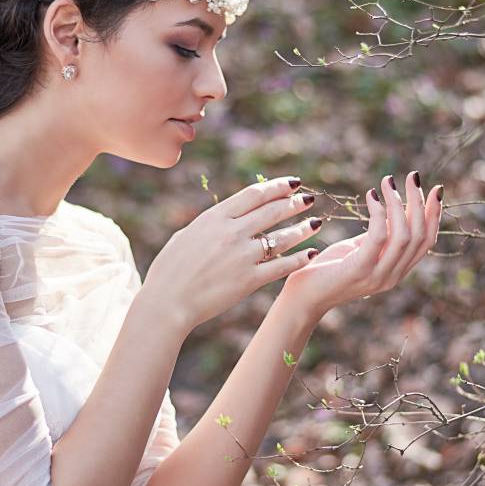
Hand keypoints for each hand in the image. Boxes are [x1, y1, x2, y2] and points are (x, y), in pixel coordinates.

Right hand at [144, 175, 323, 332]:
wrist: (167, 302)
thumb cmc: (169, 270)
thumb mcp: (185, 236)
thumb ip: (209, 225)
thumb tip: (223, 217)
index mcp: (214, 218)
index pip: (254, 195)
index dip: (276, 186)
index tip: (292, 183)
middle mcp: (231, 233)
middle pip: (272, 211)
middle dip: (294, 203)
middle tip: (309, 198)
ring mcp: (242, 257)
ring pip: (282, 238)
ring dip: (302, 228)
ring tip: (317, 223)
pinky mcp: (249, 280)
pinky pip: (281, 266)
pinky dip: (298, 259)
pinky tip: (310, 253)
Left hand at [278, 171, 442, 322]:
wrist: (303, 296)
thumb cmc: (328, 269)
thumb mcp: (359, 250)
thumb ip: (379, 236)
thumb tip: (394, 210)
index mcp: (397, 271)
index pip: (427, 241)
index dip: (434, 214)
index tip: (435, 189)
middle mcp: (392, 276)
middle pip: (419, 236)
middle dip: (420, 203)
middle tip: (413, 177)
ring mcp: (378, 276)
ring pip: (403, 235)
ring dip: (399, 204)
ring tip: (388, 182)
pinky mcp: (359, 270)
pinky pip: (377, 237)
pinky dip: (378, 213)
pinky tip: (371, 196)